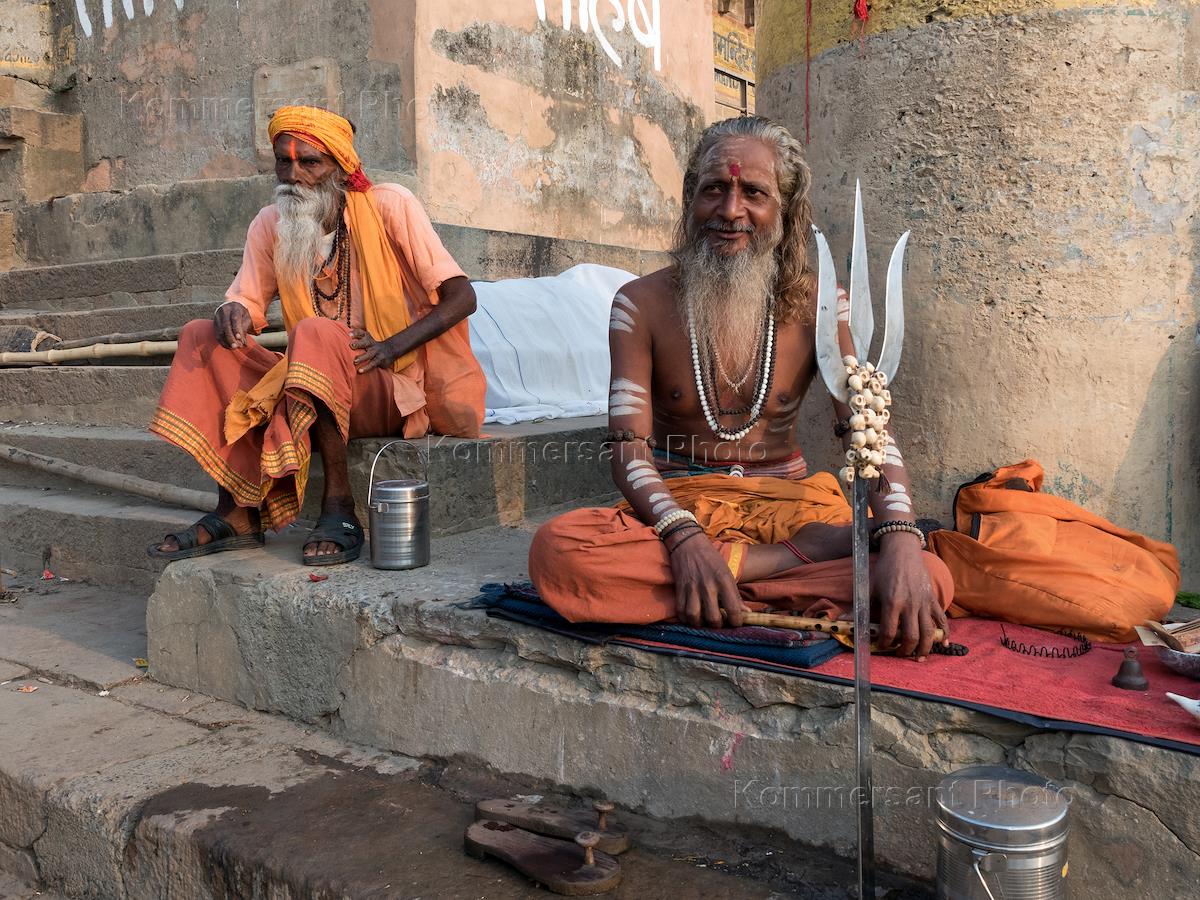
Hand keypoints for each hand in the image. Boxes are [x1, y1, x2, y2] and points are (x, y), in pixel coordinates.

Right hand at [214, 303, 251, 349]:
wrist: (232, 308)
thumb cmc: (242, 315)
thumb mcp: (246, 319)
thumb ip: (244, 329)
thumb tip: (243, 343)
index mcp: (234, 308)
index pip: (234, 319)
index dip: (236, 329)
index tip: (239, 338)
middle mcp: (224, 311)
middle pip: (225, 325)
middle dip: (230, 337)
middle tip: (236, 346)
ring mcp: (218, 317)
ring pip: (220, 331)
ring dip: (226, 341)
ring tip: (233, 347)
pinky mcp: (214, 324)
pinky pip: (217, 334)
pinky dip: (222, 342)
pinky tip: (228, 346)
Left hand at [349, 328, 399, 372]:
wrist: (390, 349)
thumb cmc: (372, 345)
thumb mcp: (367, 339)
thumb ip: (357, 337)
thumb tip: (345, 335)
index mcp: (368, 338)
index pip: (362, 333)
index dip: (356, 333)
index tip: (349, 335)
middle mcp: (372, 344)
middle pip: (366, 343)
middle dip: (359, 344)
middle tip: (351, 346)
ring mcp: (377, 352)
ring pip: (369, 355)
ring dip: (362, 358)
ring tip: (355, 361)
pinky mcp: (380, 360)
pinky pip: (372, 364)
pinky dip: (366, 367)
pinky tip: (360, 371)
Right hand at [666, 529, 746, 627]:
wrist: (688, 544)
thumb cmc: (711, 559)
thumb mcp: (728, 573)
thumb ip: (736, 595)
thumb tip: (746, 613)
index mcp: (724, 581)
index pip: (734, 610)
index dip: (736, 622)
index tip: (735, 623)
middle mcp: (709, 586)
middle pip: (713, 618)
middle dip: (718, 625)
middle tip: (719, 622)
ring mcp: (692, 588)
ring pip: (695, 617)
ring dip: (700, 623)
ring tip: (704, 620)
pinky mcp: (680, 589)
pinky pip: (681, 611)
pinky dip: (686, 618)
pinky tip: (692, 616)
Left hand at [871, 532, 948, 659]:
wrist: (903, 552)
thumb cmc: (884, 569)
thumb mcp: (869, 587)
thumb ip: (860, 606)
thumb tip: (844, 621)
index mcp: (892, 602)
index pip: (889, 631)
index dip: (885, 643)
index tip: (881, 646)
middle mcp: (910, 605)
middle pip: (911, 636)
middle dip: (905, 650)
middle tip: (899, 653)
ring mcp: (923, 603)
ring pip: (929, 632)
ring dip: (924, 648)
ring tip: (919, 657)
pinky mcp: (932, 599)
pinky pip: (941, 619)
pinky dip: (945, 633)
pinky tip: (944, 644)